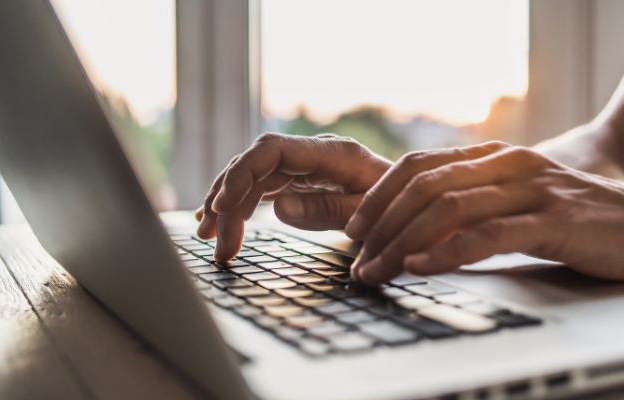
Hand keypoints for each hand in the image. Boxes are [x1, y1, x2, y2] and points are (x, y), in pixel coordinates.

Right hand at [196, 133, 390, 259]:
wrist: (414, 203)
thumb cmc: (398, 207)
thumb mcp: (370, 213)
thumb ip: (328, 210)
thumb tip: (279, 208)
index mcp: (331, 153)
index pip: (272, 151)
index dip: (241, 174)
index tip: (222, 207)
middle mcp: (312, 154)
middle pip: (254, 165)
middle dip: (228, 199)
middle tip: (215, 241)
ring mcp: (303, 166)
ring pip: (252, 177)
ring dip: (228, 205)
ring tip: (210, 238)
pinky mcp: (299, 180)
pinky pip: (261, 188)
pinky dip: (241, 206)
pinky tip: (222, 223)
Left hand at [345, 141, 623, 284]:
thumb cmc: (573, 216)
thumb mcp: (514, 202)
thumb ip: (471, 206)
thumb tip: (416, 233)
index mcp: (491, 157)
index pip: (418, 166)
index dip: (379, 196)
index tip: (354, 229)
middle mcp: (505, 164)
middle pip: (423, 186)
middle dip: (381, 224)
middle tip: (358, 259)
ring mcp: (529, 188)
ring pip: (447, 208)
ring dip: (403, 242)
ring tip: (378, 269)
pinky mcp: (551, 219)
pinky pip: (488, 233)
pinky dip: (448, 251)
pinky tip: (422, 267)